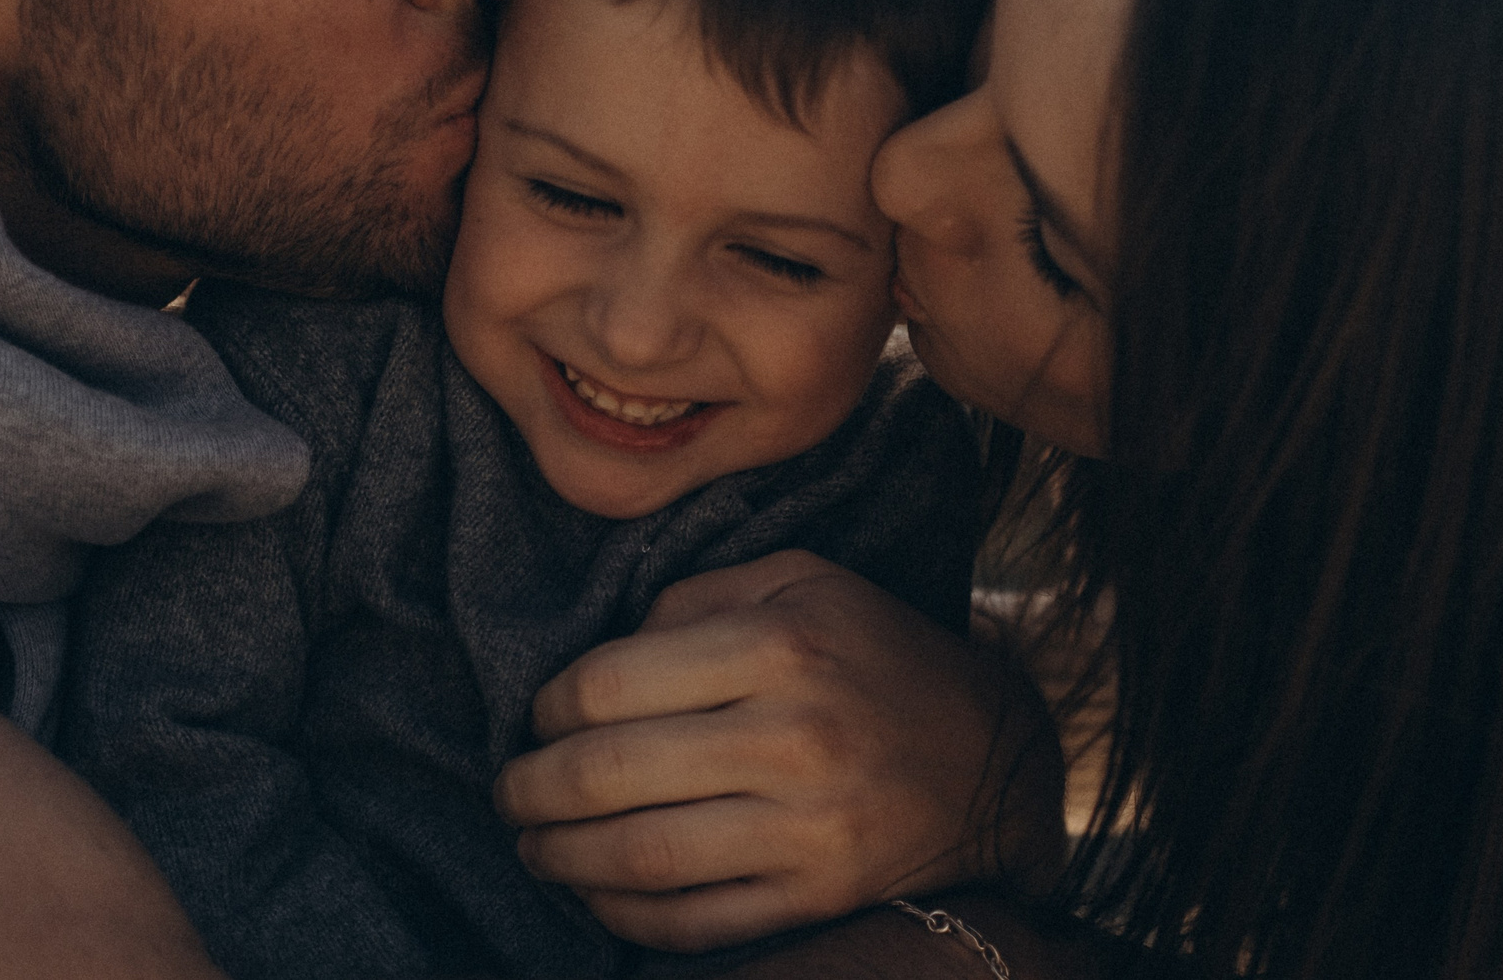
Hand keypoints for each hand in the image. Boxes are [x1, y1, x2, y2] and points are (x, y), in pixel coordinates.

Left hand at [493, 551, 1064, 951]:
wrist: (994, 760)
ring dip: (560, 856)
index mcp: (781, 645)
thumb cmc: (877, 655)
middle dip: (531, 788)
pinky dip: (621, 912)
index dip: (549, 706)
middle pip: (609, 774)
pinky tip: (594, 890)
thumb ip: (698, 596)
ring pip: (638, 856)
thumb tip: (602, 650)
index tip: (538, 717)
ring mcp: (807, 829)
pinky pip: (691, 920)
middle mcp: (793, 738)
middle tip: (507, 790)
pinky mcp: (816, 897)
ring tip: (533, 842)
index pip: (610, 683)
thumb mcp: (803, 581)